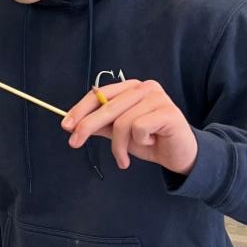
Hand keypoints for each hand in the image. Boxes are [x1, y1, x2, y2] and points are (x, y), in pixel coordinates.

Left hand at [62, 79, 197, 174]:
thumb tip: (74, 124)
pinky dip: (139, 142)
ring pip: (122, 122)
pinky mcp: (168, 112)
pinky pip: (139, 128)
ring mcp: (158, 98)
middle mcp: (144, 87)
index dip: (80, 109)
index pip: (100, 94)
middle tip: (74, 143)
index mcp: (131, 88)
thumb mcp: (120, 134)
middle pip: (107, 107)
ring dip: (118, 146)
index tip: (66, 125)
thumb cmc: (150, 140)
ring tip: (123, 159)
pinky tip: (150, 144)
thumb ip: (101, 126)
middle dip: (87, 126)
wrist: (180, 154)